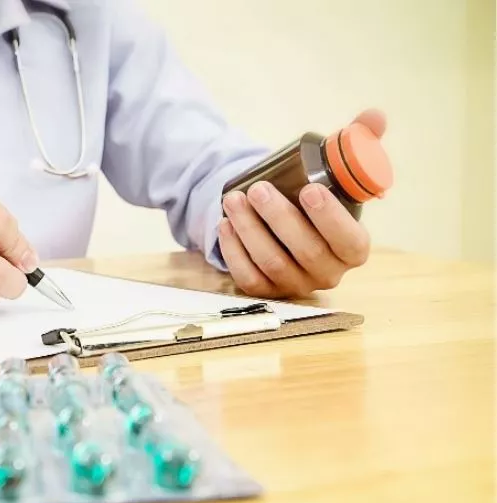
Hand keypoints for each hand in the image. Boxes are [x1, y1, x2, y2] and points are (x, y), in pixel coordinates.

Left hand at [217, 109, 385, 298]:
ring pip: (273, 263)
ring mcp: (296, 285)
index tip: (309, 189)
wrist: (282, 223)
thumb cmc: (314, 197)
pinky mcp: (266, 290)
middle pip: (306, 252)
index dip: (331, 219)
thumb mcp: (336, 172)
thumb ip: (358, 144)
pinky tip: (225, 225)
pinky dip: (234, 251)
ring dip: (250, 230)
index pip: (349, 241)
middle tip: (258, 190)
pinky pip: (248, 278)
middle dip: (279, 219)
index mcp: (353, 248)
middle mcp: (328, 272)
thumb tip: (374, 116)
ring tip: (232, 200)